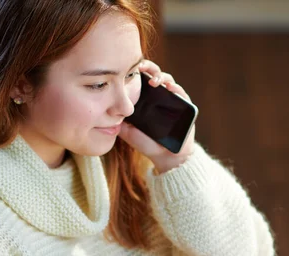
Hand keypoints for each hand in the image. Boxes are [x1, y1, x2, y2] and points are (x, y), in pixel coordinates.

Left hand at [119, 59, 195, 173]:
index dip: (134, 70)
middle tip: (140, 66)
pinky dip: (176, 88)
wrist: (165, 156)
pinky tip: (170, 88)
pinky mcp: (184, 105)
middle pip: (153, 73)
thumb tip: (103, 111)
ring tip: (153, 81)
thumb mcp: (128, 131)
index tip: (126, 67)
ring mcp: (171, 99)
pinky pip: (181, 93)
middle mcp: (158, 95)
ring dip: (160, 76)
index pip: (140, 78)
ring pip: (167, 80)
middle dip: (148, 67)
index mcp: (145, 98)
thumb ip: (118, 120)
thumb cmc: (146, 143)